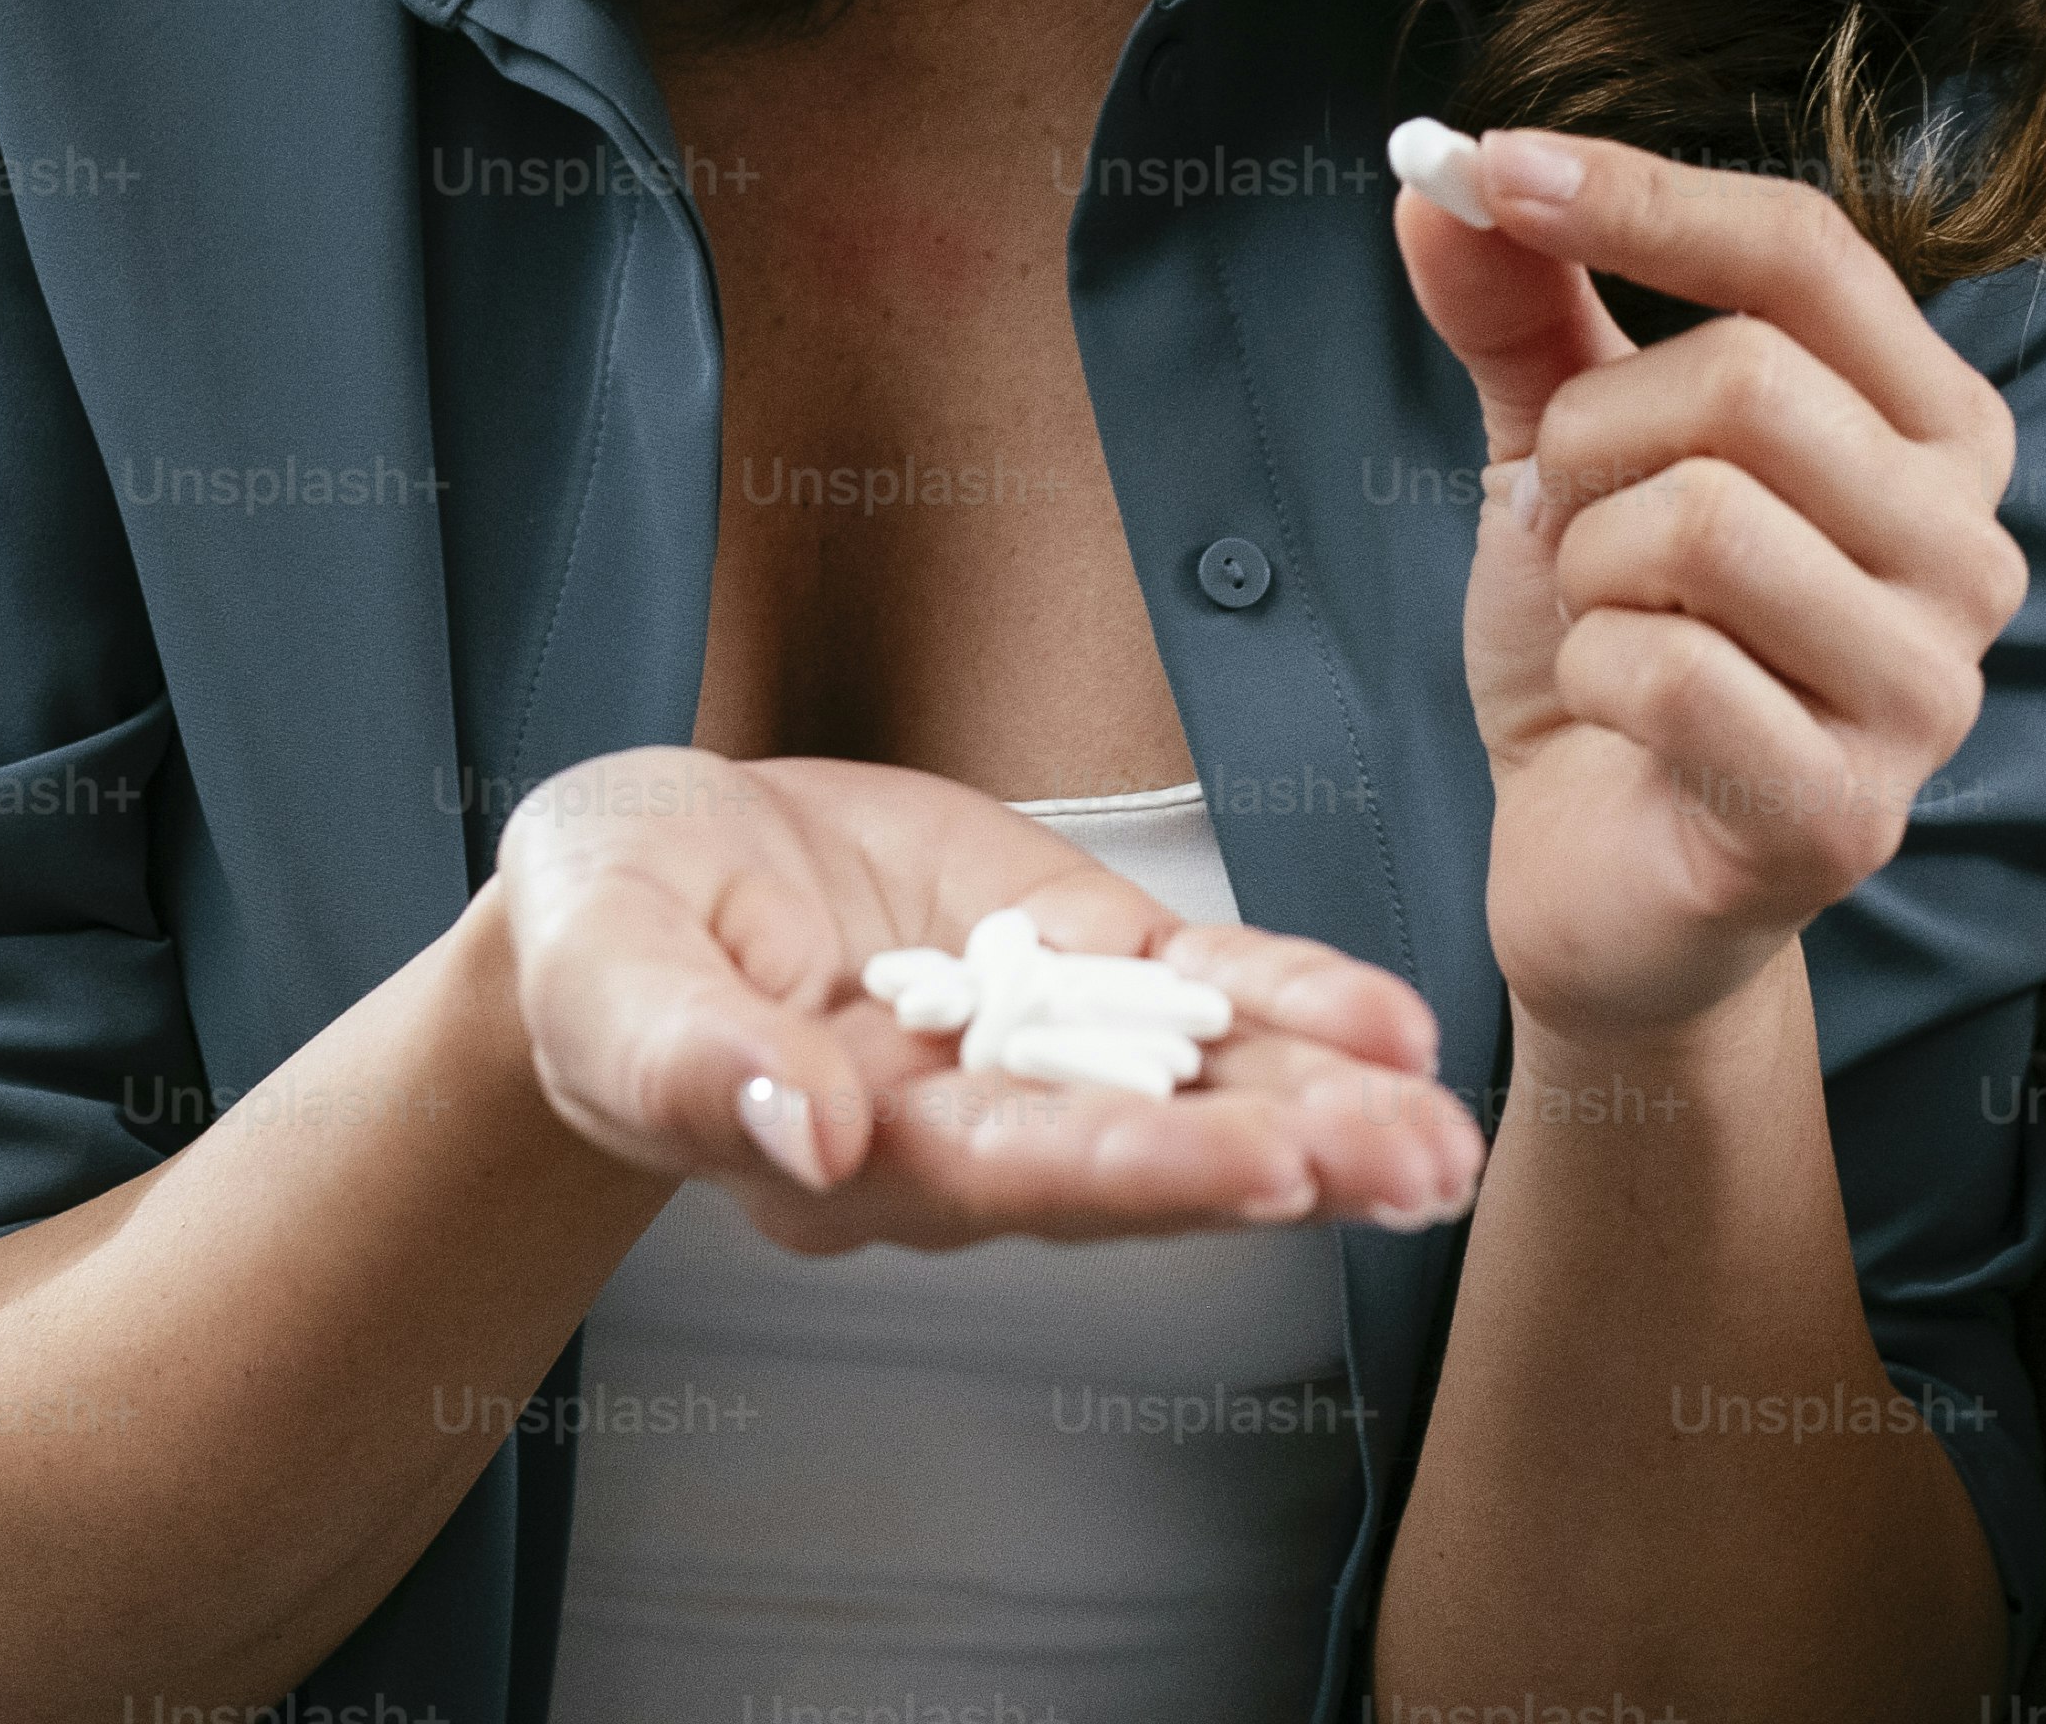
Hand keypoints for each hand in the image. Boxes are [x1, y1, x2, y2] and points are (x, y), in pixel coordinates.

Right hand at [492, 747, 1483, 1252]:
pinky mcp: (1071, 957)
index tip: (1258, 1172)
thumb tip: (800, 1132)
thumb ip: (686, 1055)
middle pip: (1133, 1158)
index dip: (1133, 1172)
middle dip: (1281, 1160)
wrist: (646, 873)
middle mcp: (961, 1133)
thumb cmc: (602, 928)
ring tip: (1444, 1127)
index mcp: (841, 1156)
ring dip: (1328, 1105)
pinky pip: (1197, 991)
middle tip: (1412, 1164)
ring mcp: (1030, 1049)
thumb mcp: (601, 966)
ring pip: (1192, 1090)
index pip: (1002, 1173)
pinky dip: (1293, 1000)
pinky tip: (1389, 1026)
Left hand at [1398, 124, 2031, 1042]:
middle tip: (1564, 515)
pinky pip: (1662, 669)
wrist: (1597, 873)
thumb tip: (1434, 178)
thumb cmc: (1613, 647)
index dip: (1638, 195)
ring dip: (1586, 564)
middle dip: (1589, 438)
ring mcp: (1927, 692)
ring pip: (1700, 520)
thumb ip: (1517, 309)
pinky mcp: (1846, 814)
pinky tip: (1616, 720)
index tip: (1490, 165)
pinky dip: (1587, 674)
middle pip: (1744, 379)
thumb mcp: (1558, 451)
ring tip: (1605, 619)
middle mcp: (1971, 550)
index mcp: (1934, 430)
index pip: (1804, 250)